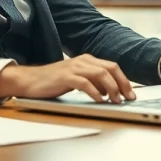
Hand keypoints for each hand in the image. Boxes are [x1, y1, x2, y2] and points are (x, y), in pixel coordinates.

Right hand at [0, 54, 136, 103]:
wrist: (30, 80)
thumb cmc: (53, 82)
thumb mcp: (76, 79)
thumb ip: (92, 82)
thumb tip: (110, 92)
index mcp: (87, 60)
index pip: (112, 66)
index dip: (124, 80)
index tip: (131, 94)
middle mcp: (82, 61)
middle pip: (110, 68)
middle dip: (122, 84)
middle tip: (128, 98)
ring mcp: (74, 67)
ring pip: (100, 74)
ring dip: (111, 88)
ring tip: (115, 101)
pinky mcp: (65, 76)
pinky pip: (84, 83)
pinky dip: (95, 91)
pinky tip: (99, 100)